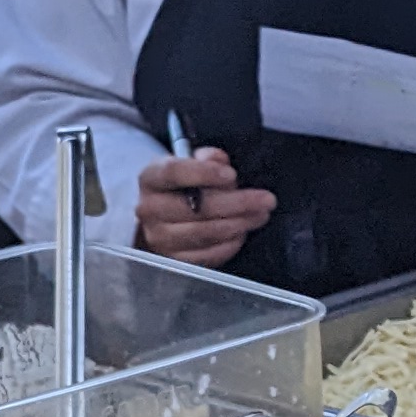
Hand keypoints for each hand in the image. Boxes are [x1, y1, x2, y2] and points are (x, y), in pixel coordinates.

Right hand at [132, 145, 273, 268]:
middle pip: (196, 207)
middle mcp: (149, 209)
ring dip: (239, 223)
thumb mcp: (193, 163)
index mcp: (151, 178)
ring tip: (260, 214)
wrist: (165, 215)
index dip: (204, 173)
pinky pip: (207, 254)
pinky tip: (243, 231)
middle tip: (266, 199)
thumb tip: (219, 160)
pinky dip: (229, 244)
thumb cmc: (184, 185)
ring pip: (205, 232)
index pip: (173, 172)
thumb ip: (207, 158)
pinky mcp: (173, 259)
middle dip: (237, 203)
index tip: (232, 175)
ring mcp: (159, 237)